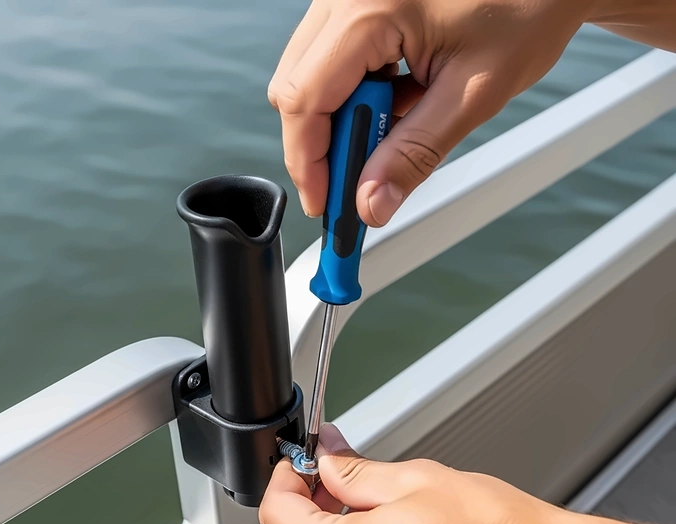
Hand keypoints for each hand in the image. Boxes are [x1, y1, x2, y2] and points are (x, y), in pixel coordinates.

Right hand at [269, 0, 594, 224]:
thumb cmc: (525, 8)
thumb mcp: (471, 95)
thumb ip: (414, 154)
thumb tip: (371, 205)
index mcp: (369, 7)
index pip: (306, 100)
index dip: (308, 163)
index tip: (327, 205)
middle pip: (296, 90)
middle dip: (322, 147)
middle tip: (361, 179)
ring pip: (308, 78)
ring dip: (342, 121)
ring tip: (397, 126)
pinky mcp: (356, 3)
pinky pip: (330, 61)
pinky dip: (354, 97)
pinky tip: (396, 99)